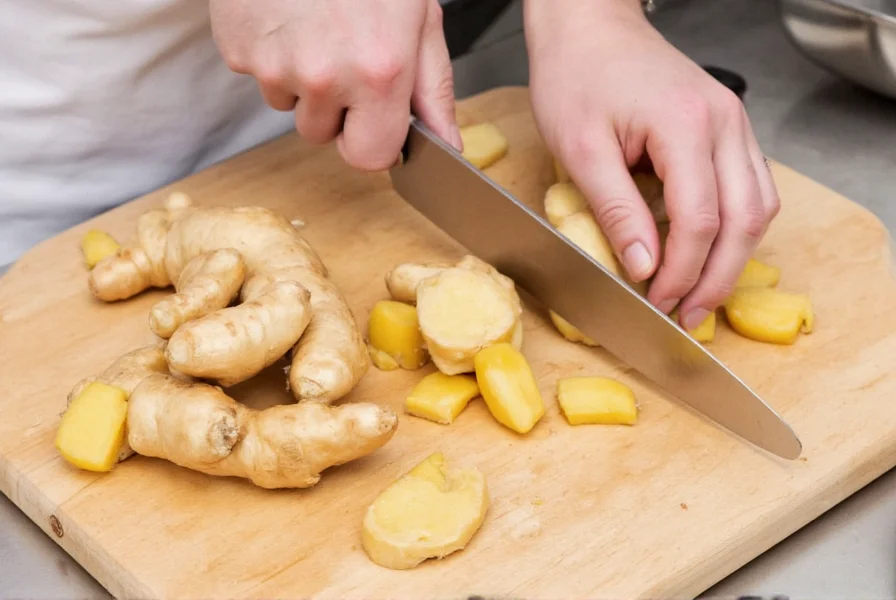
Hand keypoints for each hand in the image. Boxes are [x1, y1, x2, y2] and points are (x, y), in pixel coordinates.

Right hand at [209, 0, 461, 170]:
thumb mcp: (419, 18)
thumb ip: (433, 89)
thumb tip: (447, 146)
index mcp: (378, 72)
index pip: (368, 157)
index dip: (370, 138)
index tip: (372, 116)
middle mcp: (324, 76)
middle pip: (321, 134)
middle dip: (333, 109)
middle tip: (342, 52)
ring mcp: (274, 64)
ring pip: (288, 103)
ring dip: (301, 79)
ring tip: (314, 26)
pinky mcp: (237, 48)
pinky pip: (257, 73)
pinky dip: (271, 52)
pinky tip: (288, 15)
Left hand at [524, 0, 779, 329]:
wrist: (588, 29)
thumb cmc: (576, 76)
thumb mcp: (580, 148)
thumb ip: (615, 209)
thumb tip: (644, 267)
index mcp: (686, 125)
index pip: (700, 219)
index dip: (681, 272)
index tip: (656, 304)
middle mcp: (724, 123)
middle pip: (744, 219)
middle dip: (717, 278)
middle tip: (688, 317)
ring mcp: (733, 124)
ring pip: (758, 206)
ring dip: (733, 257)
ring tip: (699, 294)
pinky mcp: (727, 129)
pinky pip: (749, 187)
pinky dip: (734, 227)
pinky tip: (707, 251)